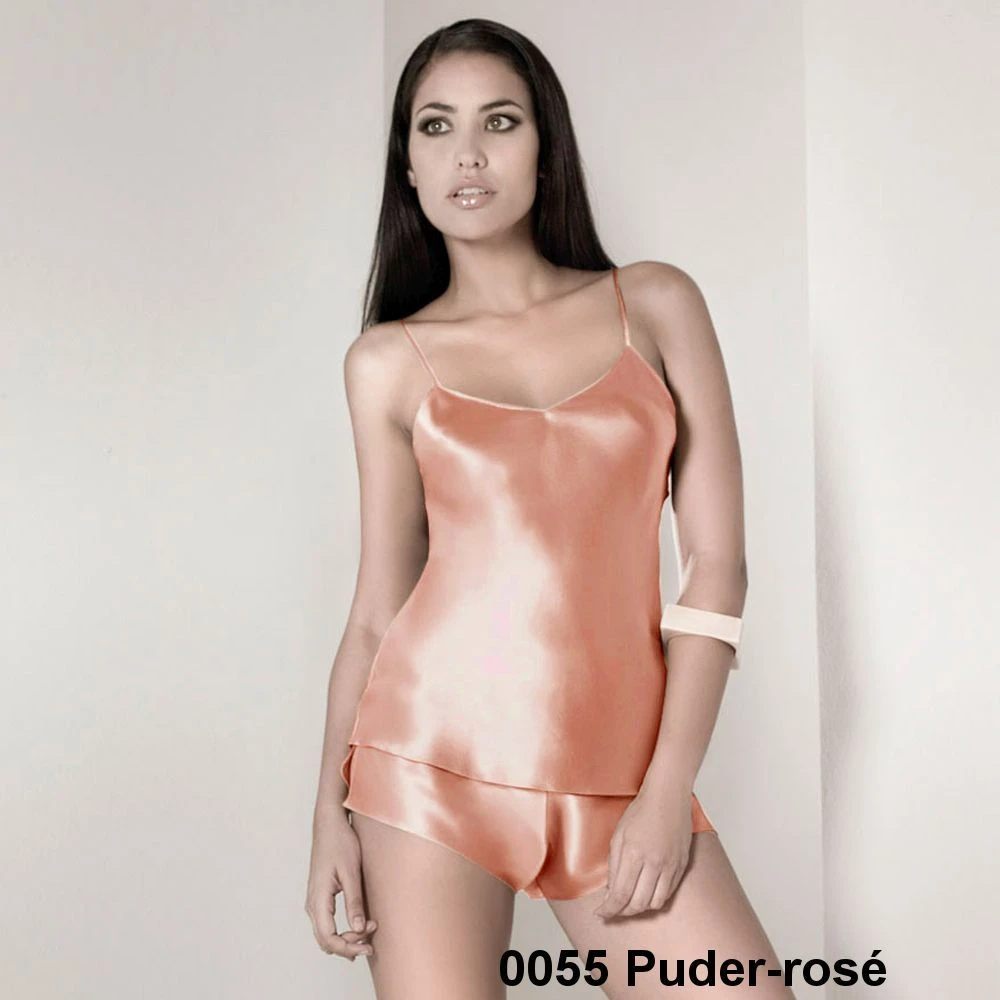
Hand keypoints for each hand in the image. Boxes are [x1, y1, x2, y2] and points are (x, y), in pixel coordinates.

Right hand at [305, 810, 377, 959]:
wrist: (329, 824)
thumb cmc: (340, 843)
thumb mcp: (351, 872)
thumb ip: (354, 902)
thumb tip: (360, 929)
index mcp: (318, 898)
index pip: (328, 938)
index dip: (348, 947)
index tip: (368, 944)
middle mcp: (312, 903)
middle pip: (325, 940)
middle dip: (348, 946)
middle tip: (371, 942)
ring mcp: (314, 900)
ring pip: (324, 934)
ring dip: (344, 939)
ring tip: (367, 935)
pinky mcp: (319, 896)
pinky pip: (326, 924)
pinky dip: (340, 931)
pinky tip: (357, 928)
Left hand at [594, 780, 693, 918]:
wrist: (668, 796)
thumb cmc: (641, 811)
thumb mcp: (618, 835)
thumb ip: (614, 866)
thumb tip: (611, 891)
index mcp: (634, 854)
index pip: (620, 894)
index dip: (609, 909)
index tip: (601, 913)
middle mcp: (654, 863)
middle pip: (638, 903)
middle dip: (623, 912)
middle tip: (613, 910)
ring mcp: (671, 865)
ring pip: (655, 903)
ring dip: (640, 908)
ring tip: (630, 902)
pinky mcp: (682, 865)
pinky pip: (669, 893)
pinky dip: (656, 899)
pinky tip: (647, 893)